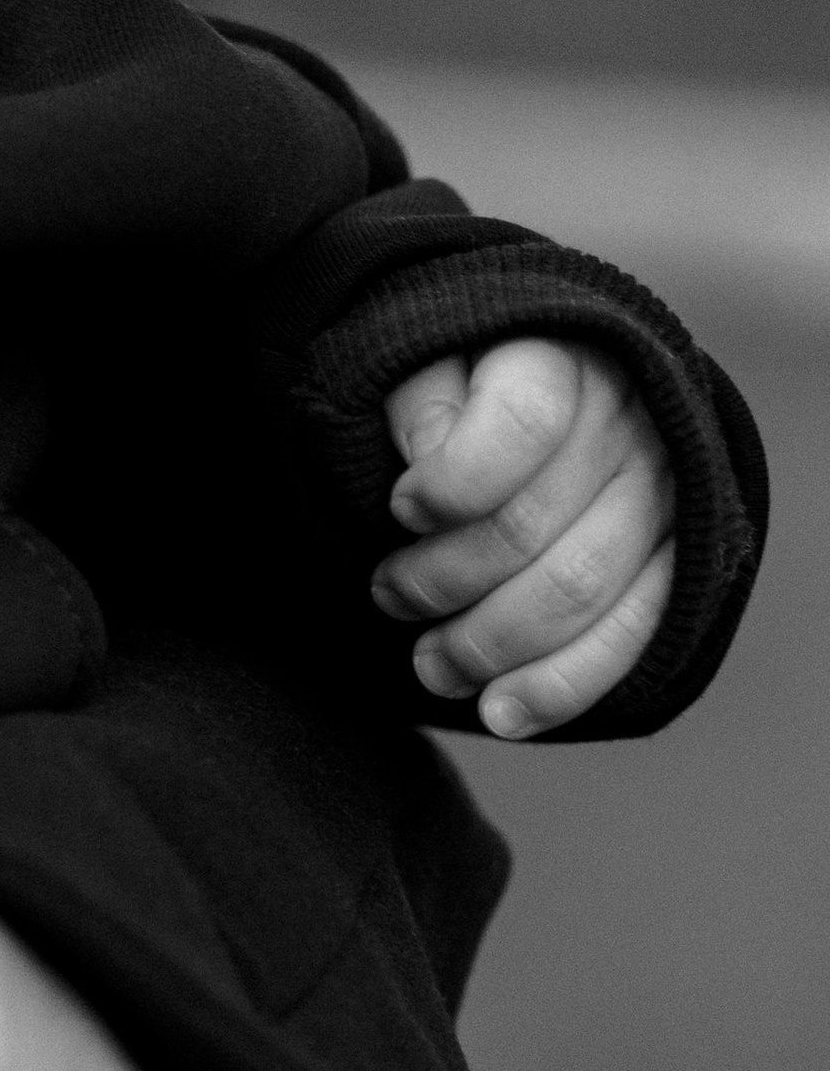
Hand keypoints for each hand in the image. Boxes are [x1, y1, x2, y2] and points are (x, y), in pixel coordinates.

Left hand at [373, 337, 675, 737]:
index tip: (399, 506)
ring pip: (576, 592)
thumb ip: (423, 399)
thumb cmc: (472, 380)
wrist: (563, 394)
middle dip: (443, 579)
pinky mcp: (680, 565)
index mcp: (563, 361)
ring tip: (428, 662)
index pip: (521, 424)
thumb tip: (432, 466)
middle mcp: (629, 427)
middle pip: (533, 527)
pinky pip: (631, 639)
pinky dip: (561, 686)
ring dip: (489, 644)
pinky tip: (500, 711)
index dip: (451, 481)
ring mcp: (664, 500)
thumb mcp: (429, 359)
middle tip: (389, 595)